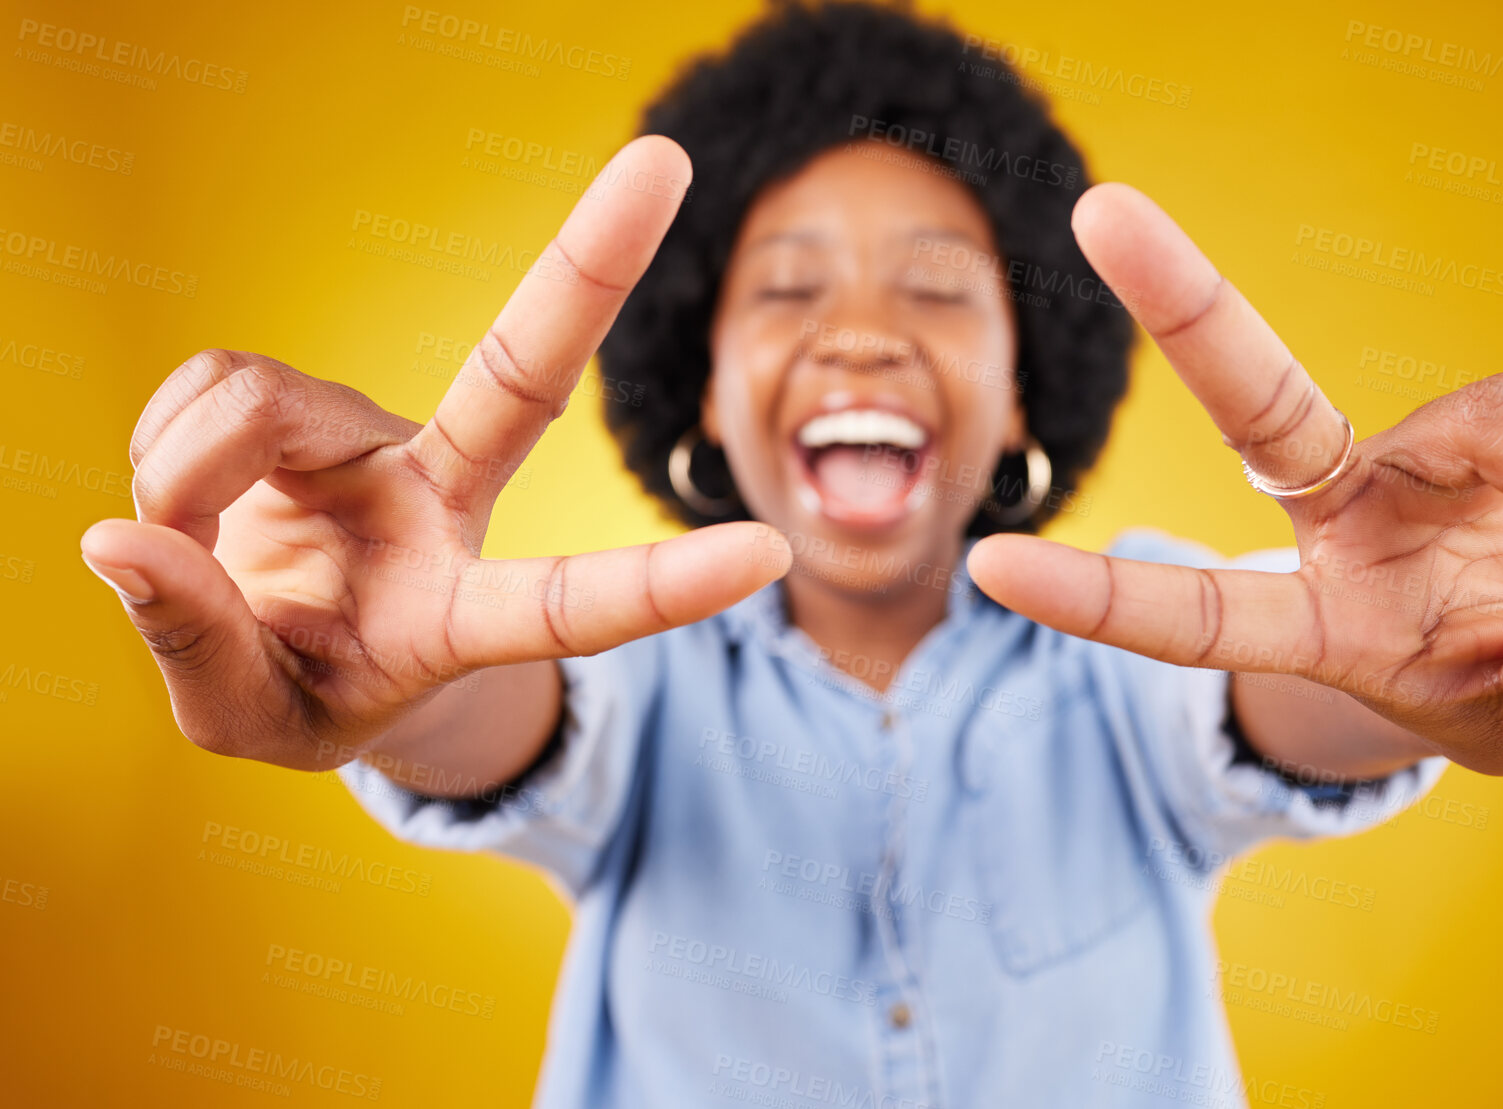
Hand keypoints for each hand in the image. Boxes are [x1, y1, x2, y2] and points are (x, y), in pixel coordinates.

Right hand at [79, 137, 789, 770]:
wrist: (277, 647)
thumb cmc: (302, 692)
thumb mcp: (248, 718)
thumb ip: (196, 644)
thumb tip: (123, 540)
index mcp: (462, 610)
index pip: (569, 604)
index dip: (660, 584)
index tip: (768, 557)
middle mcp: (445, 501)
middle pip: (520, 372)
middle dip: (590, 265)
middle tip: (664, 161)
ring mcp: (381, 439)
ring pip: (254, 401)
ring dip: (183, 477)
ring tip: (187, 544)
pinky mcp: (312, 401)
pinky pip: (206, 387)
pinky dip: (164, 451)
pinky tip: (197, 499)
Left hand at [968, 184, 1502, 775]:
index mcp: (1321, 624)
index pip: (1199, 617)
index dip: (1102, 599)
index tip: (990, 565)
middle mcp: (1335, 522)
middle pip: (1256, 399)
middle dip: (1184, 302)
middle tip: (1099, 208)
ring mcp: (1397, 458)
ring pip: (1497, 419)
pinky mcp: (1465, 418)